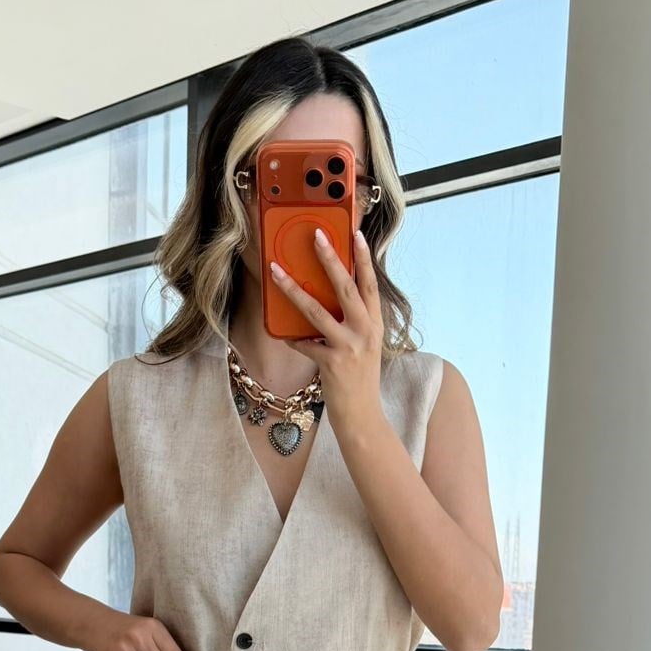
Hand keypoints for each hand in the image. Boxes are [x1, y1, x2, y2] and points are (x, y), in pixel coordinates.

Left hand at [268, 227, 384, 429]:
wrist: (362, 416)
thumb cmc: (359, 378)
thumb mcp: (365, 345)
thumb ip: (353, 321)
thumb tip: (327, 297)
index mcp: (375, 323)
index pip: (370, 284)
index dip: (364, 258)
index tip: (356, 234)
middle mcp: (365, 331)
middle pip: (346, 288)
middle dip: (330, 259)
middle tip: (316, 236)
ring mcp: (349, 347)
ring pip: (316, 311)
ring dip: (292, 290)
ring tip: (276, 271)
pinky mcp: (331, 364)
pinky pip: (304, 343)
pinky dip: (292, 338)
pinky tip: (282, 334)